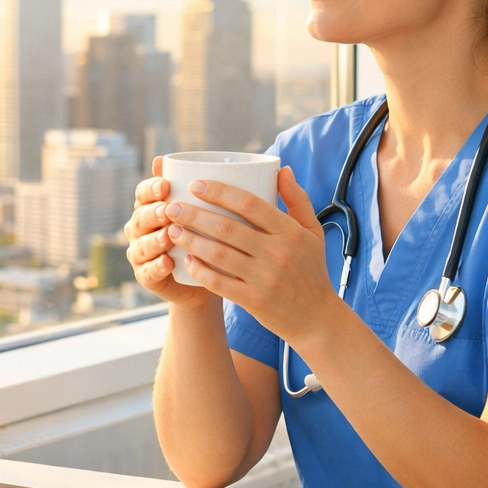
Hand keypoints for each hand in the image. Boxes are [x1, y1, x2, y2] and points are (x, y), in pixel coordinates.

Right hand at [123, 156, 216, 309]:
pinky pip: (147, 272)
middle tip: (168, 211)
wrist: (209, 274)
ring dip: (154, 240)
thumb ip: (196, 188)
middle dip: (153, 213)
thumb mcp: (205, 210)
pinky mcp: (147, 277)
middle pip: (140, 218)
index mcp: (150, 207)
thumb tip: (188, 159)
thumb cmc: (205, 235)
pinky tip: (168, 263)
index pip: (142, 193)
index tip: (166, 186)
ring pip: (141, 245)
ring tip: (169, 237)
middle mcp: (140, 229)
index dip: (150, 189)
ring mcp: (141, 253)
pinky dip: (156, 267)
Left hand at [162, 168, 335, 340]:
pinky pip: (221, 284)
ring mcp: (265, 278)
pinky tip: (186, 260)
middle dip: (195, 215)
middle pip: (228, 228)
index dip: (220, 192)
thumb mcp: (312, 231)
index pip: (250, 204)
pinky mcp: (254, 300)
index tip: (196, 185)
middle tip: (172, 207)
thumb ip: (297, 199)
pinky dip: (201, 271)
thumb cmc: (311, 269)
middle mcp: (278, 253)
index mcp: (290, 232)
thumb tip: (281, 169)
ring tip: (172, 229)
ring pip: (220, 255)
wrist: (316, 317)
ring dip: (192, 241)